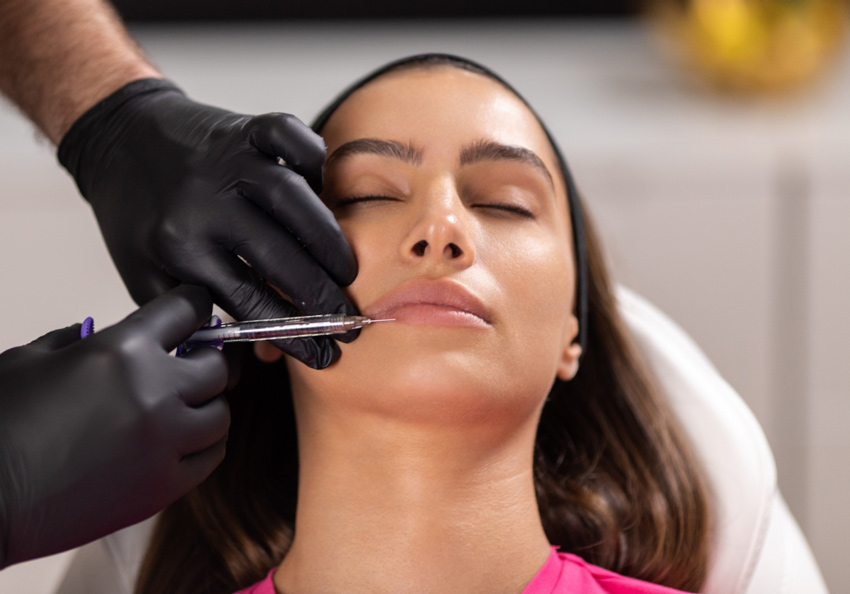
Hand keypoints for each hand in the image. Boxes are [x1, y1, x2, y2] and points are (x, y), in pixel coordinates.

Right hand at [0, 286, 227, 566]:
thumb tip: (112, 331)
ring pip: (220, 414)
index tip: (195, 313)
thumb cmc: (0, 423)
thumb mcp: (33, 358)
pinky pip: (210, 456)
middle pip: (216, 367)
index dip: (195, 307)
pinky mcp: (164, 487)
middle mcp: (155, 393)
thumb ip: (84, 337)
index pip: (189, 310)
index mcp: (123, 350)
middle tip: (184, 366)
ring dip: (204, 406)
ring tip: (180, 408)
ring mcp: (164, 444)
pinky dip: (202, 444)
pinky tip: (180, 440)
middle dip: (202, 361)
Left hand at [58, 79, 357, 368]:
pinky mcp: (245, 128)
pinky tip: (322, 188)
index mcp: (179, 245)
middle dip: (322, 297)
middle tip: (347, 321)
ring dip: (327, 239)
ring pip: (293, 199)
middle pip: (279, 256)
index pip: (249, 301)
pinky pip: (290, 136)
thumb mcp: (144, 276)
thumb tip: (260, 347)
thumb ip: (195, 312)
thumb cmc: (138, 216)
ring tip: (347, 271)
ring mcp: (229, 160)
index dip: (293, 334)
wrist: (118, 138)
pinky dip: (314, 157)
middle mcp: (207, 201)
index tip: (323, 354)